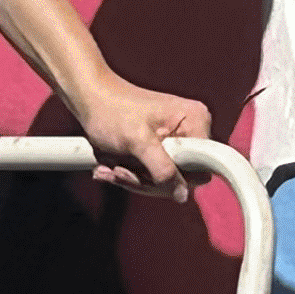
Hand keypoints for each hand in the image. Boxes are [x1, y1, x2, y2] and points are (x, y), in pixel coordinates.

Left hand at [73, 73, 212, 197]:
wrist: (89, 99)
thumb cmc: (111, 109)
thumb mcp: (138, 141)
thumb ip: (163, 169)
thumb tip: (181, 193)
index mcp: (195, 120)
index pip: (205, 167)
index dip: (178, 177)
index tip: (148, 173)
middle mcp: (190, 131)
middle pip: (183, 179)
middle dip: (148, 181)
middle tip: (121, 170)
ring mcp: (176, 142)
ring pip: (165, 181)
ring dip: (134, 179)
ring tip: (112, 167)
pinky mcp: (161, 151)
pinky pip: (153, 176)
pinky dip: (131, 176)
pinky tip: (112, 167)